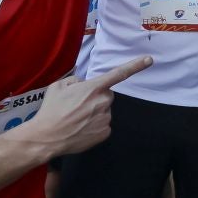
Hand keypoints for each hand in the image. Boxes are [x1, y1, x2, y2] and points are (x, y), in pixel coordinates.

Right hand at [28, 58, 152, 156]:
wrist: (47, 137)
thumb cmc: (51, 110)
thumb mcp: (58, 86)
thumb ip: (75, 81)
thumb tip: (82, 85)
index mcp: (93, 88)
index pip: (118, 74)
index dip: (135, 66)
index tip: (149, 60)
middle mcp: (103, 102)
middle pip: (106, 95)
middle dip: (96, 98)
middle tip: (77, 106)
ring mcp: (105, 118)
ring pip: (104, 111)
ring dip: (94, 112)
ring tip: (76, 119)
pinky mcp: (105, 133)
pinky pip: (103, 125)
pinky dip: (94, 126)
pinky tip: (81, 128)